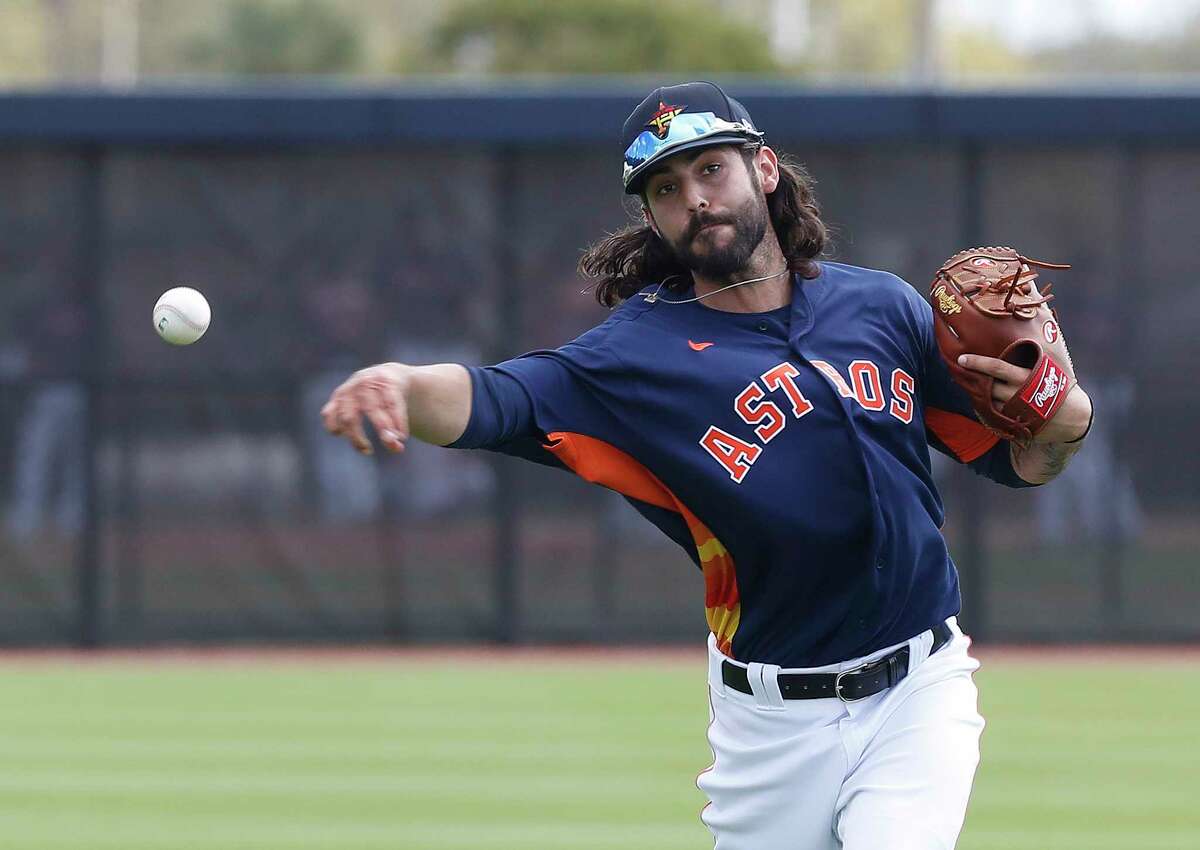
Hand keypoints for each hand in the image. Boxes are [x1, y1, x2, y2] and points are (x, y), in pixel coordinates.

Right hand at [321, 362, 410, 454]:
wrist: (381, 375)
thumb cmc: (393, 395)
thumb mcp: (402, 403)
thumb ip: (399, 426)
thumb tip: (396, 449)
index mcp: (385, 381)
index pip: (391, 402)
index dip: (398, 421)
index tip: (403, 438)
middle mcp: (364, 383)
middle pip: (370, 409)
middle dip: (381, 428)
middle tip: (391, 445)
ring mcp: (348, 390)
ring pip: (348, 417)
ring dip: (356, 438)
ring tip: (367, 450)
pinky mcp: (336, 397)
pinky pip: (329, 414)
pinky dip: (334, 427)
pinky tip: (342, 435)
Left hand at [956, 354, 1091, 443]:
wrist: (1071, 417)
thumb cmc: (1058, 387)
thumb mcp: (1047, 369)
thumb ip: (1030, 357)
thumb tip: (1024, 331)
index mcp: (1025, 377)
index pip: (997, 367)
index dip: (978, 363)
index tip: (962, 358)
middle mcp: (1016, 394)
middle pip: (986, 385)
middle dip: (972, 378)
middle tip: (958, 370)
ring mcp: (1012, 410)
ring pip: (986, 400)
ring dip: (976, 392)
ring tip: (967, 382)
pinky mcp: (1010, 423)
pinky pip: (991, 413)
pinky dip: (984, 405)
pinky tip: (979, 398)